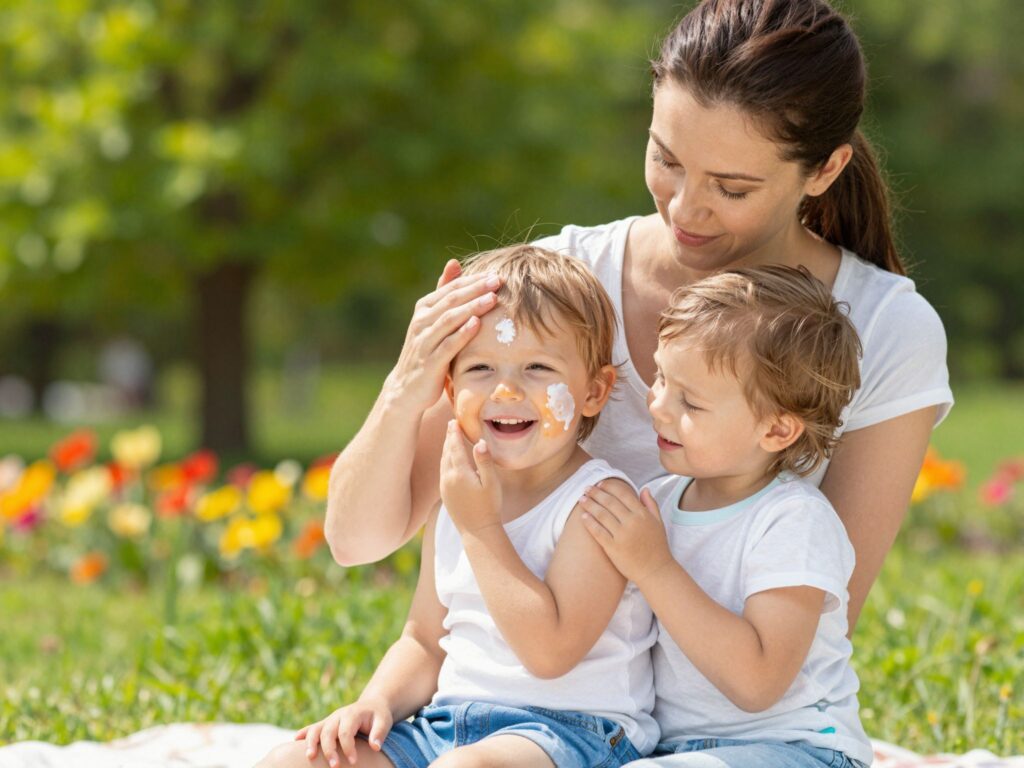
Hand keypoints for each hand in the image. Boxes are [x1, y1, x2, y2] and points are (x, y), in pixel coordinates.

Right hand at [294, 697, 391, 766]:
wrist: (372, 705)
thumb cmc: (378, 716)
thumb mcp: (384, 721)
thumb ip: (379, 733)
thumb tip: (376, 747)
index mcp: (352, 714)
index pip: (346, 731)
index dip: (348, 747)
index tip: (353, 762)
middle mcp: (338, 715)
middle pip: (328, 732)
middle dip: (329, 750)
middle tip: (334, 767)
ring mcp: (330, 719)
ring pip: (316, 729)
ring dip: (311, 743)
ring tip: (310, 757)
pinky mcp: (326, 724)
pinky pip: (312, 727)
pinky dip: (304, 733)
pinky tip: (296, 741)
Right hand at [384, 261, 500, 414]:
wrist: (406, 388)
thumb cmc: (427, 351)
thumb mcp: (433, 321)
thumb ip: (444, 293)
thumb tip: (454, 263)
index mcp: (424, 309)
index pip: (451, 288)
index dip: (473, 280)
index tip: (495, 272)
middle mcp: (422, 322)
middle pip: (451, 300)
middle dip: (475, 289)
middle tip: (498, 280)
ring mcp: (424, 341)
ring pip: (449, 319)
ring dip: (471, 307)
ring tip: (492, 298)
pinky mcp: (429, 363)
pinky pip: (447, 345)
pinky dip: (462, 333)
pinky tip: (477, 324)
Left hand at [440, 420, 501, 534]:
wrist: (477, 532)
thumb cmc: (488, 507)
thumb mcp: (491, 483)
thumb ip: (484, 461)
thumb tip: (480, 442)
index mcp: (459, 473)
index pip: (455, 447)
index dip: (454, 433)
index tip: (453, 420)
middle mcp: (448, 478)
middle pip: (446, 452)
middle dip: (448, 437)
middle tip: (450, 424)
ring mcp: (444, 487)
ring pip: (443, 462)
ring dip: (446, 448)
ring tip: (449, 438)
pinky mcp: (445, 494)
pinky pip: (442, 471)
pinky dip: (445, 460)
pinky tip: (449, 460)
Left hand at [580, 483, 673, 585]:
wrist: (655, 571)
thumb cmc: (657, 546)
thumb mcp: (658, 522)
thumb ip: (651, 504)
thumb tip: (644, 488)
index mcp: (642, 514)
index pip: (622, 494)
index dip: (609, 487)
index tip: (600, 484)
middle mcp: (632, 522)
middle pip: (609, 502)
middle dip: (596, 493)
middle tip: (586, 488)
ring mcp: (622, 535)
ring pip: (601, 514)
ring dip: (589, 504)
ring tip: (581, 499)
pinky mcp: (613, 548)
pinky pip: (598, 531)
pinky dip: (589, 522)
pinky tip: (583, 516)